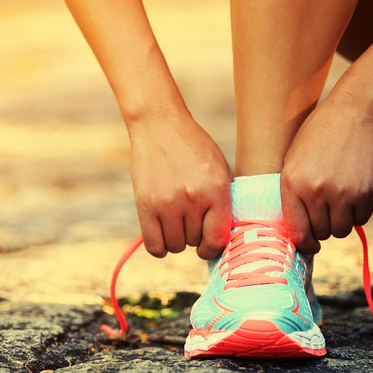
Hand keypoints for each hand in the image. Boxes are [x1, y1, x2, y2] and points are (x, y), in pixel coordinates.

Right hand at [128, 113, 232, 259]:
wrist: (160, 125)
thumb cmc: (194, 148)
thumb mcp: (221, 169)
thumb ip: (226, 201)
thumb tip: (227, 237)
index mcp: (217, 190)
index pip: (217, 238)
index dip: (213, 247)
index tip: (207, 245)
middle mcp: (194, 199)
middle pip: (194, 242)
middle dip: (193, 235)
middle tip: (189, 220)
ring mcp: (168, 203)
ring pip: (175, 245)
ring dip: (176, 239)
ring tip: (176, 222)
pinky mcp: (145, 204)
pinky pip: (154, 245)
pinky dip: (159, 247)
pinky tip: (162, 235)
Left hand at [280, 90, 372, 253]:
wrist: (354, 111)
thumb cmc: (319, 134)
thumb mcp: (293, 160)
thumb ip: (293, 192)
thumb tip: (297, 229)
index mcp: (292, 183)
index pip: (297, 230)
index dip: (304, 243)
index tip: (309, 245)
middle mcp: (316, 191)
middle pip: (321, 233)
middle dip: (322, 228)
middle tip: (325, 214)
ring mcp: (342, 193)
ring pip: (342, 230)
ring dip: (340, 222)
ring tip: (339, 203)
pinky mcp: (366, 191)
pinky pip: (362, 218)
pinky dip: (358, 213)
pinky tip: (354, 194)